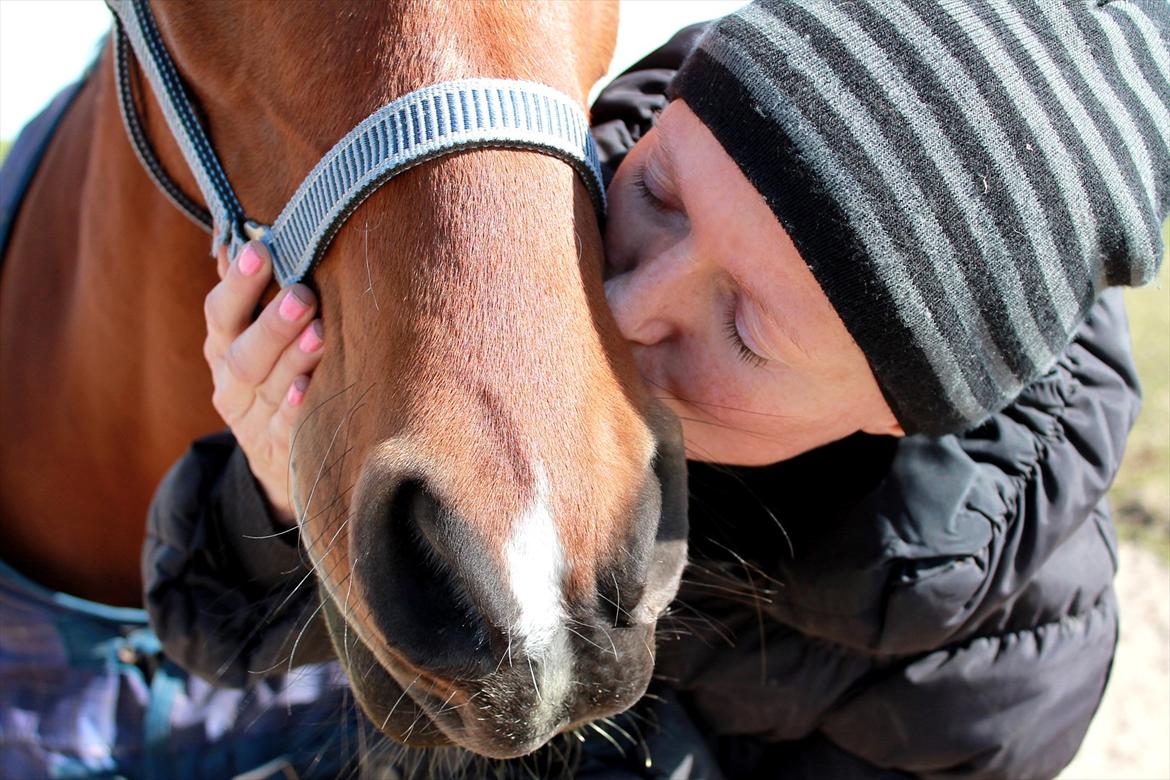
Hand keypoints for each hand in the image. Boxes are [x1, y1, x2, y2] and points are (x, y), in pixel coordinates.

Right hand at [203, 241, 323, 524]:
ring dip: (292, 359)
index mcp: (223, 349)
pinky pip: (285, 431)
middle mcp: (231, 385)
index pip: (221, 314)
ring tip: (320, 333)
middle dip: (271, 323)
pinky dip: (295, 410)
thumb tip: (242, 233)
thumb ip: (249, 295)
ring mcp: (252, 423)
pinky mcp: (278, 454)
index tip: (260, 251)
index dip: (237, 284)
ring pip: (266, 389)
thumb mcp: (253, 341)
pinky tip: (310, 388)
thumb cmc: (273, 382)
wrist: (278, 462)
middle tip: (301, 295)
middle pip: (243, 353)